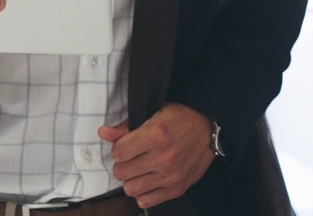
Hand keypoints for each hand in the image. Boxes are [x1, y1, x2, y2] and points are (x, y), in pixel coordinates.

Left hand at [97, 103, 214, 209]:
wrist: (209, 130)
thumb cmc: (181, 118)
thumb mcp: (153, 112)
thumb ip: (126, 126)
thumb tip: (103, 133)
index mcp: (156, 134)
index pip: (118, 152)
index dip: (118, 148)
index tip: (125, 145)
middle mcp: (163, 157)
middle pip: (122, 172)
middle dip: (122, 164)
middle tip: (131, 158)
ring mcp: (171, 175)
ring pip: (130, 188)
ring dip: (131, 179)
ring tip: (139, 169)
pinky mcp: (177, 189)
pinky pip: (146, 201)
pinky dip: (143, 193)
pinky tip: (147, 180)